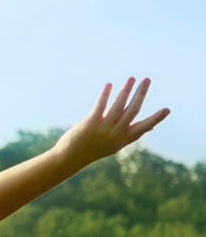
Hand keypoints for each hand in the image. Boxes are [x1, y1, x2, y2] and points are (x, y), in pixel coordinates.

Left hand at [52, 77, 169, 167]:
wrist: (69, 159)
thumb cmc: (92, 150)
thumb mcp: (113, 145)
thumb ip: (129, 134)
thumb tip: (150, 127)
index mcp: (122, 139)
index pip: (143, 128)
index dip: (156, 119)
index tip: (167, 109)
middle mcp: (115, 134)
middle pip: (133, 111)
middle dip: (141, 94)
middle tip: (147, 79)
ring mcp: (103, 129)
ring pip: (118, 106)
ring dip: (126, 90)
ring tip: (132, 78)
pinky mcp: (90, 124)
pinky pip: (100, 107)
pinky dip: (106, 95)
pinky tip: (109, 85)